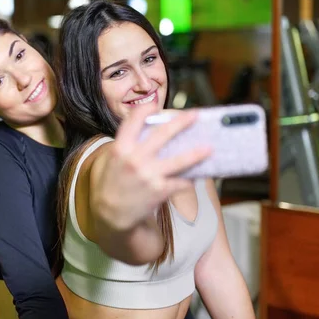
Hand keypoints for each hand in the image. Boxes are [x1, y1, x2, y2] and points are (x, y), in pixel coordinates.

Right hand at [92, 103, 210, 231]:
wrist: (110, 214)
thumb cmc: (110, 185)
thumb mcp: (110, 161)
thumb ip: (125, 145)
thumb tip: (147, 129)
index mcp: (120, 148)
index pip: (133, 120)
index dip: (146, 110)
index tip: (155, 104)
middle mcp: (135, 159)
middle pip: (163, 134)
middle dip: (181, 122)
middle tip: (195, 115)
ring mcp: (148, 175)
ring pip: (179, 160)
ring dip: (196, 153)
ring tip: (209, 148)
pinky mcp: (159, 190)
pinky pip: (180, 182)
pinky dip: (188, 180)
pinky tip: (193, 177)